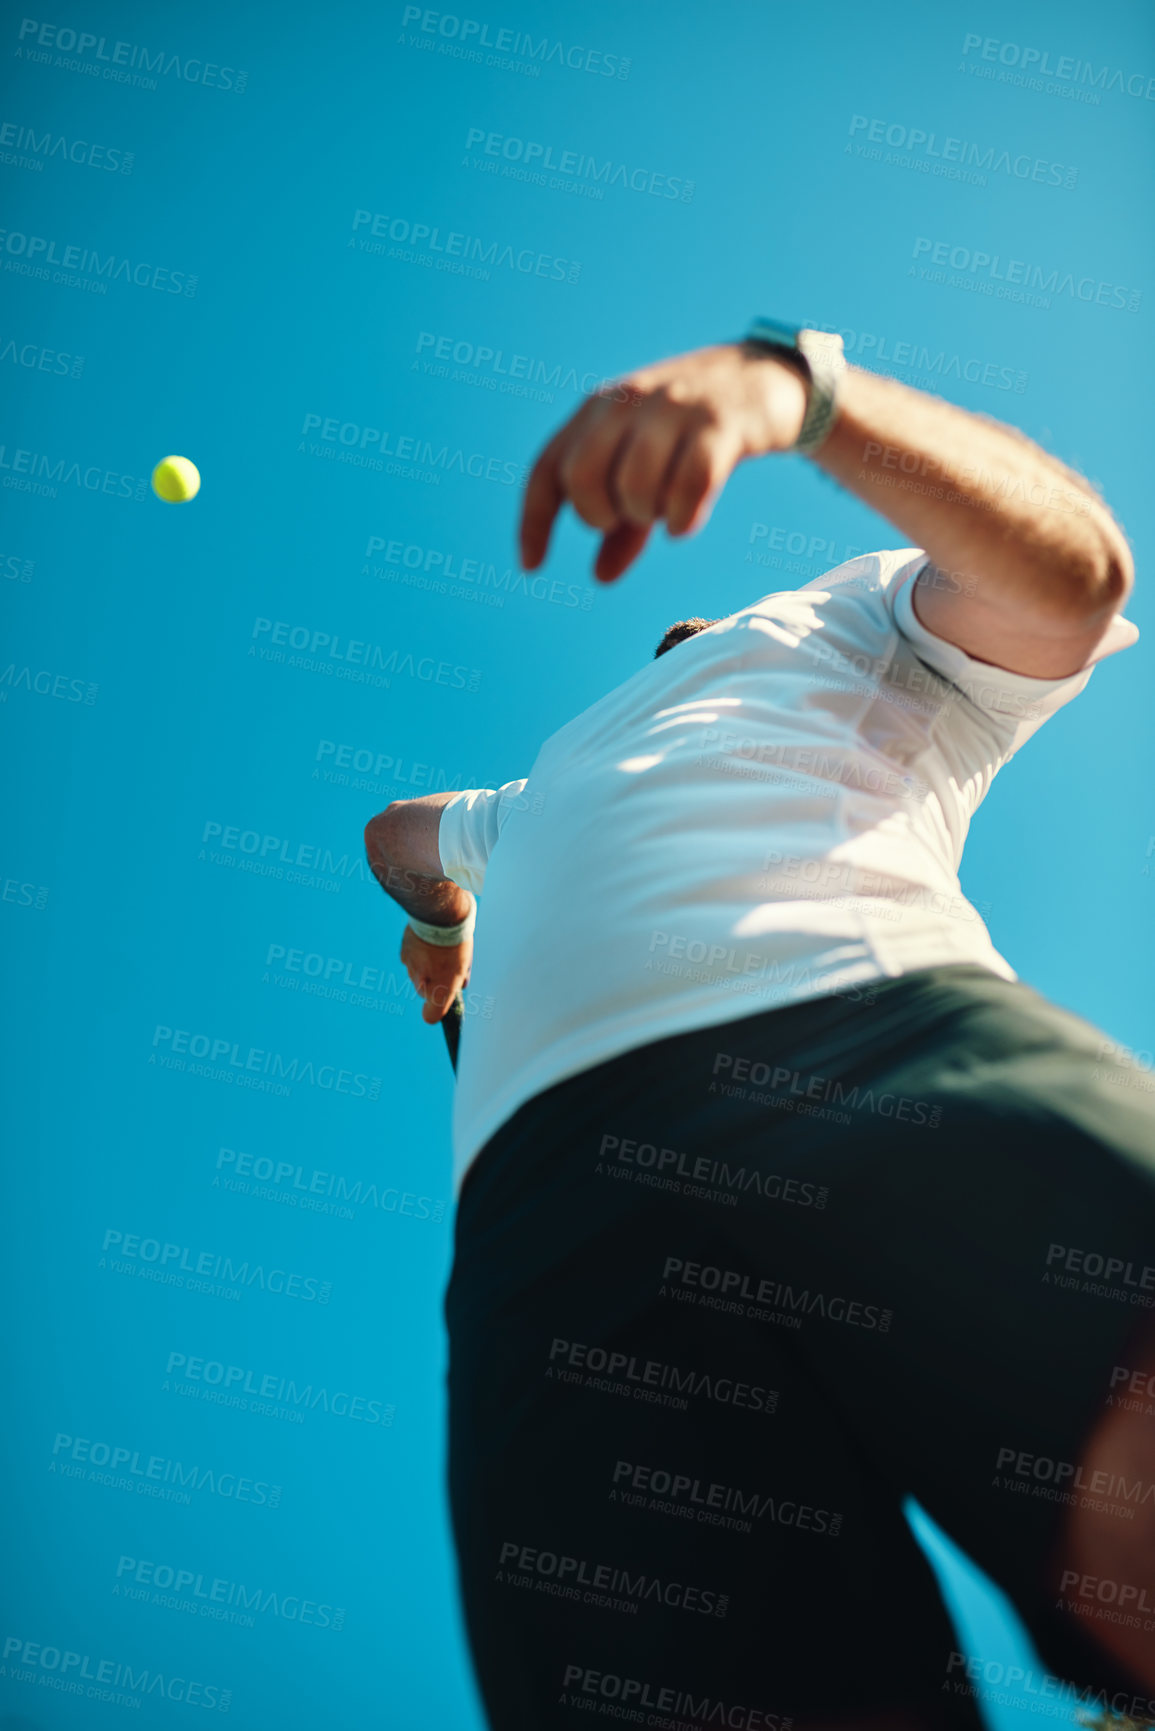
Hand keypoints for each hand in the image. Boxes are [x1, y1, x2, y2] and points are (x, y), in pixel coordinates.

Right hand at [400, 926, 471, 1024]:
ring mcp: (411, 969)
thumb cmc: (457, 942)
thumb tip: (460, 985)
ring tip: (437, 950)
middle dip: (433, 983)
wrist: (439, 916)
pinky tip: (425, 943)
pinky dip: (416, 956)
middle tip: (446, 967)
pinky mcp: (403, 955)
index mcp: (441, 989)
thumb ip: (459, 978)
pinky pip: (410, 961)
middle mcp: (422, 984)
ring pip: (416, 976)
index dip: (435, 1010)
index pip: (431, 1015)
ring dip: (424, 968)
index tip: (442, 1002)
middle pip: (425, 992)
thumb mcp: (465, 963)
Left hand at [519, 342, 808, 582]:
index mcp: (599, 408)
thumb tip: (600, 577)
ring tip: (665, 511)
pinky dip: (682, 518)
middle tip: (626, 521)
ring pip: (634, 486)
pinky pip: (687, 489)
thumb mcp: (649, 469)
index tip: (531, 567)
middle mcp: (628, 401)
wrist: (768, 378)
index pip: (548, 468)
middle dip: (600, 516)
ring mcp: (673, 409)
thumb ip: (623, 523)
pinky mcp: (719, 425)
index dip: (533, 521)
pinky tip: (685, 521)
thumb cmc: (694, 432)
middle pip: (582, 477)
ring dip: (647, 515)